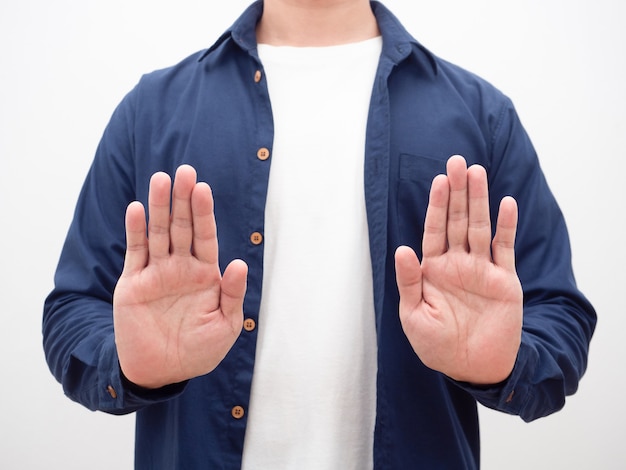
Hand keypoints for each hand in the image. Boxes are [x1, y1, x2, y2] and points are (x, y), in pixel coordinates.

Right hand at [113, 165, 246, 388]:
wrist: (162, 372)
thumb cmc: (198, 351)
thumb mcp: (225, 326)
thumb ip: (231, 294)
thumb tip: (238, 263)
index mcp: (205, 274)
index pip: (205, 236)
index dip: (204, 213)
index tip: (203, 188)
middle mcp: (181, 267)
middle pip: (182, 226)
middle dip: (183, 199)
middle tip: (185, 171)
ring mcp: (156, 273)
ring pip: (158, 233)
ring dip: (159, 207)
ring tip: (160, 180)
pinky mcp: (133, 283)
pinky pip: (135, 252)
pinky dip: (136, 231)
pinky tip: (137, 209)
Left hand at [395, 155, 522, 384]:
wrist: (472, 367)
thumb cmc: (436, 345)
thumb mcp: (414, 315)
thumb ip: (409, 281)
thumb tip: (402, 248)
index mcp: (433, 269)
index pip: (434, 230)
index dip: (437, 206)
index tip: (439, 180)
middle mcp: (457, 263)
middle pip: (458, 221)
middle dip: (458, 193)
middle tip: (458, 162)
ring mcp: (481, 269)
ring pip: (481, 228)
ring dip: (480, 201)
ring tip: (478, 172)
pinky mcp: (504, 281)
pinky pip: (505, 249)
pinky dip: (506, 227)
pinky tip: (506, 203)